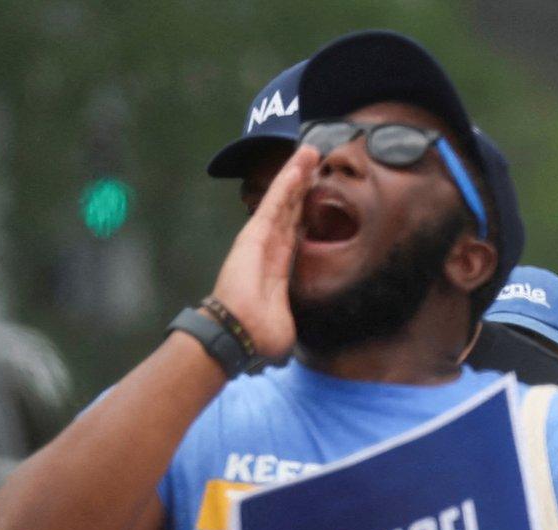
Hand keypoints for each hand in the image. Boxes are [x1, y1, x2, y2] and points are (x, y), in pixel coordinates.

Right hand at [208, 145, 317, 359]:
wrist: (240, 333)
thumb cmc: (261, 336)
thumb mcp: (287, 326)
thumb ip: (290, 323)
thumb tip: (289, 349)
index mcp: (278, 267)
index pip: (295, 233)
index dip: (306, 212)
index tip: (317, 195)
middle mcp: (270, 248)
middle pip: (291, 210)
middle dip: (303, 186)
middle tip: (316, 162)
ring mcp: (261, 238)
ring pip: (284, 199)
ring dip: (296, 174)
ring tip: (310, 151)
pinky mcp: (256, 232)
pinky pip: (275, 202)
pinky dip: (288, 182)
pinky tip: (299, 164)